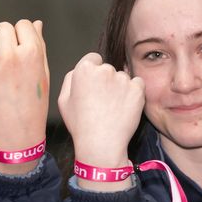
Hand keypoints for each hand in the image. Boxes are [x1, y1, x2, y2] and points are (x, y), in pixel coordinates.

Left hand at [0, 19, 48, 173]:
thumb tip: (36, 23)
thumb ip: (39, 46)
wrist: (15, 135)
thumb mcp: (43, 74)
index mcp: (32, 54)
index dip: (21, 36)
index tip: (20, 49)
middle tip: (7, 59)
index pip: (22, 24)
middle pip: (2, 28)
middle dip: (5, 40)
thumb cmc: (33, 105)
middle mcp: (10, 56)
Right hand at [58, 53, 144, 189]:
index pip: (93, 59)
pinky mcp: (137, 89)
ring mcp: (123, 78)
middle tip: (103, 102)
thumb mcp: (63, 100)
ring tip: (113, 108)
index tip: (94, 86)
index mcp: (84, 69)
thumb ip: (70, 79)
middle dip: (106, 80)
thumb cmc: (80, 124)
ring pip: (123, 77)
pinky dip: (134, 93)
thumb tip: (80, 70)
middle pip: (108, 69)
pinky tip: (125, 107)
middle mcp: (104, 69)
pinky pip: (137, 85)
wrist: (102, 143)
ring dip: (120, 87)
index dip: (93, 73)